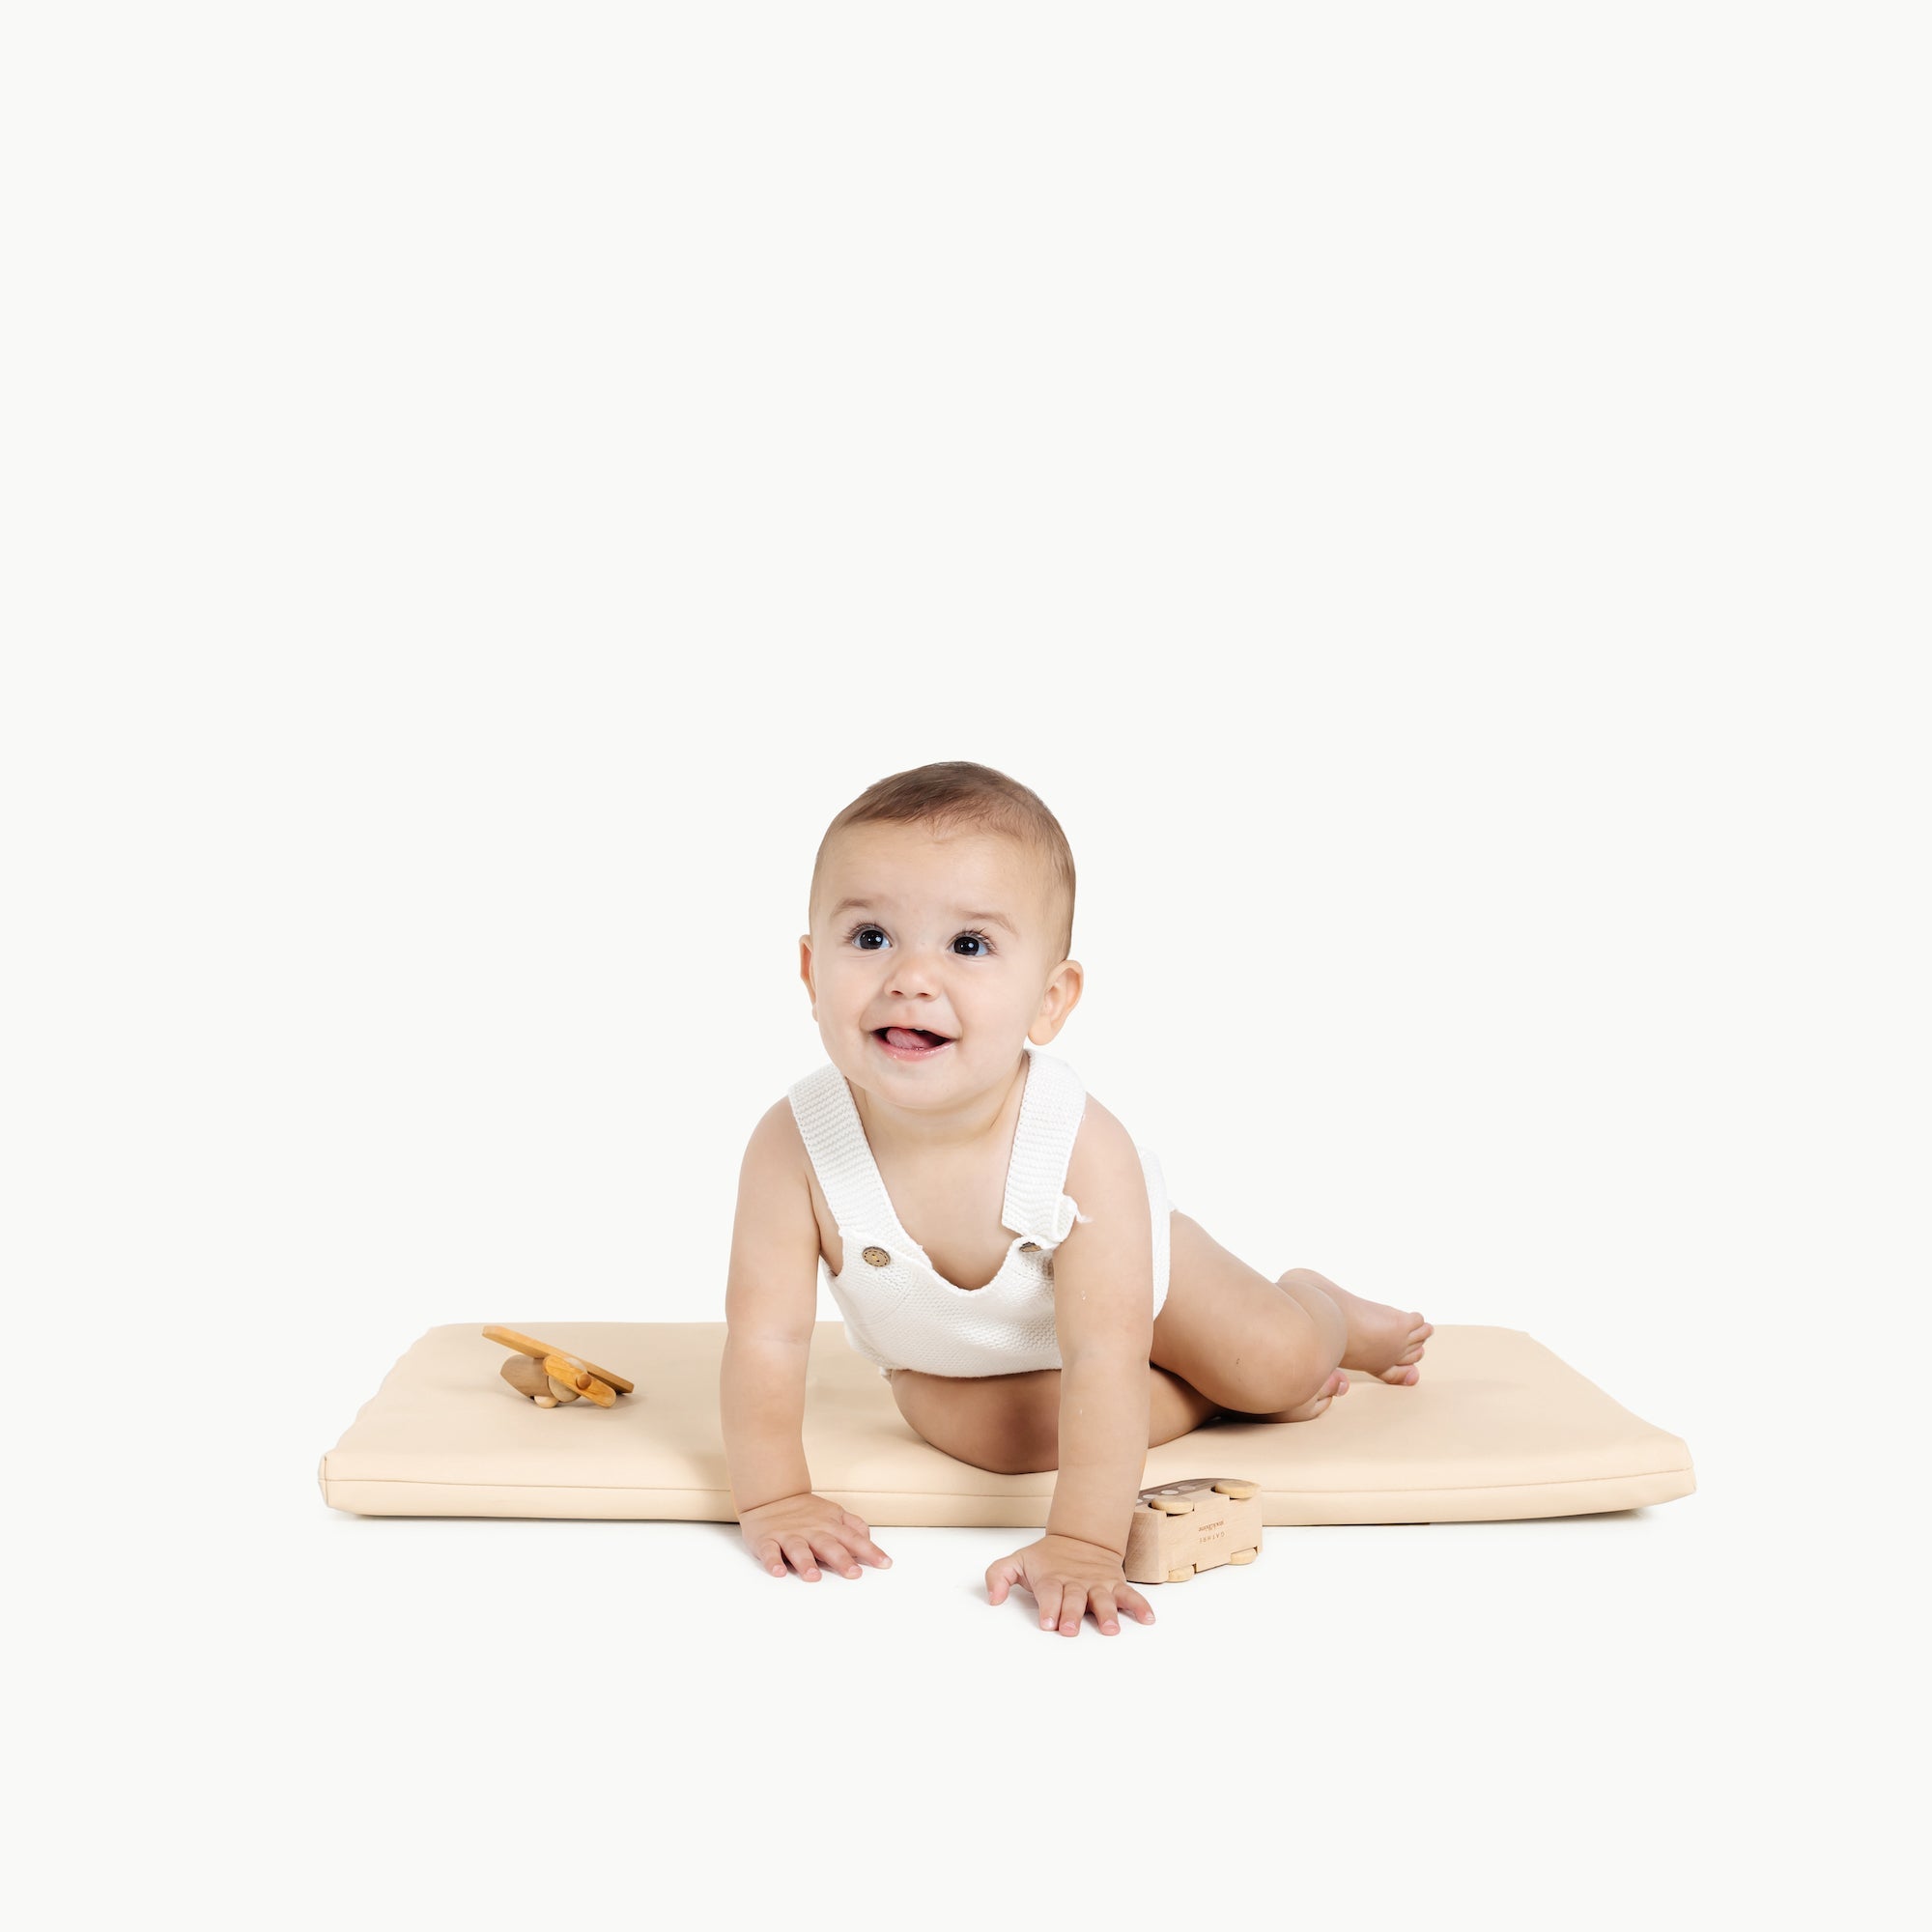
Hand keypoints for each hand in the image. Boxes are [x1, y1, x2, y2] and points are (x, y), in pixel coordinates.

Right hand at [738, 1491, 892, 1581]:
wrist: (770, 1495)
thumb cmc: (806, 1511)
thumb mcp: (834, 1513)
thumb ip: (853, 1526)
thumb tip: (869, 1540)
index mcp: (829, 1525)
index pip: (853, 1538)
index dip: (869, 1551)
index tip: (884, 1564)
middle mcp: (811, 1530)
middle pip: (828, 1545)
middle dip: (841, 1559)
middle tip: (854, 1574)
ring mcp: (789, 1535)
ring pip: (798, 1549)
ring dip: (806, 1562)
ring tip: (814, 1577)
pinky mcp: (767, 1539)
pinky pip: (769, 1551)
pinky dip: (772, 1561)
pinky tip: (778, 1572)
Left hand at [985, 1533, 1154, 1636]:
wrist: (1080, 1538)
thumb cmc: (1047, 1559)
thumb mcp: (1018, 1561)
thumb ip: (999, 1576)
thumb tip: (993, 1599)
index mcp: (1052, 1578)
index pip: (1050, 1593)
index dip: (1049, 1608)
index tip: (1047, 1623)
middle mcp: (1076, 1582)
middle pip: (1075, 1598)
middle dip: (1073, 1614)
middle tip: (1069, 1630)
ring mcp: (1097, 1584)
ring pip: (1103, 1598)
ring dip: (1107, 1614)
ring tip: (1110, 1629)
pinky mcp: (1114, 1585)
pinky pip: (1129, 1595)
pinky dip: (1140, 1605)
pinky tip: (1148, 1619)